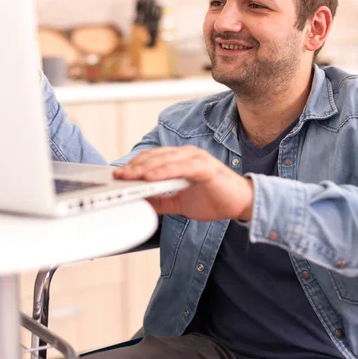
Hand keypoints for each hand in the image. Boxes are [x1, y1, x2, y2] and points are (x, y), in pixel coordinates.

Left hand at [113, 146, 253, 221]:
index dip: (134, 165)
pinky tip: (150, 178)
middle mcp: (187, 155)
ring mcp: (196, 159)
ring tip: (128, 177)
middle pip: (155, 158)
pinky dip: (163, 172)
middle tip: (117, 176)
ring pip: (164, 160)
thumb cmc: (215, 199)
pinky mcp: (205, 167)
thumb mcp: (180, 203)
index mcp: (181, 160)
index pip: (152, 159)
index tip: (117, 174)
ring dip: (145, 168)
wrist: (241, 203)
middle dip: (134, 167)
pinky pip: (180, 168)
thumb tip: (142, 203)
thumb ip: (162, 201)